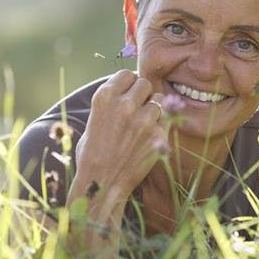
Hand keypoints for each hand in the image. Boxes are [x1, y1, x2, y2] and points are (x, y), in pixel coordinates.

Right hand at [73, 69, 164, 206]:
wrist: (102, 183)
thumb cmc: (92, 154)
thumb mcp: (93, 120)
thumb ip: (111, 102)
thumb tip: (126, 88)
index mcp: (104, 97)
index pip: (126, 74)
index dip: (128, 84)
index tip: (127, 94)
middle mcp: (124, 105)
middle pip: (144, 84)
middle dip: (143, 94)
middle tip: (138, 109)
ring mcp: (143, 120)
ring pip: (159, 100)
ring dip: (154, 109)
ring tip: (142, 125)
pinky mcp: (158, 135)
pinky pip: (166, 119)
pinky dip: (161, 125)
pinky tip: (149, 136)